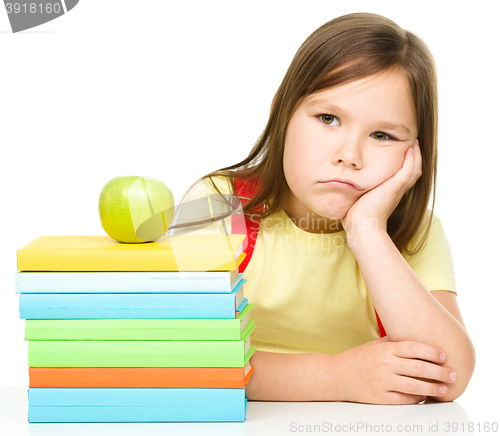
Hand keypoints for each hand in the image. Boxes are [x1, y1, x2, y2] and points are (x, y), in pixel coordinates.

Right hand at [336, 336, 456, 404]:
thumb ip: (393, 341)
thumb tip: (416, 335)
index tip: (444, 356)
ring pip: (415, 386)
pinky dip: (416, 398)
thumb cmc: (357, 358)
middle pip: (419, 369)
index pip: (413, 348)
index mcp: (385, 349)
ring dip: (433, 389)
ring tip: (444, 389)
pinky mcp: (379, 397)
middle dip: (439, 372)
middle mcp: (385, 365)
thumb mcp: (374, 345)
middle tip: (453, 374)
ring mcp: (382, 382)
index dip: (431, 351)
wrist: (336, 375)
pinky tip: (424, 396)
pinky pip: (404, 399)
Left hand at [341, 139, 421, 233]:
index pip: (402, 176)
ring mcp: (397, 189)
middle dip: (414, 157)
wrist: (362, 227)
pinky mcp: (395, 187)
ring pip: (415, 169)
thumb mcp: (355, 200)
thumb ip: (353, 192)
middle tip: (412, 143)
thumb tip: (341, 186)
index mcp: (389, 194)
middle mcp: (396, 191)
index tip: (402, 152)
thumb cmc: (355, 218)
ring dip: (416, 155)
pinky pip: (409, 169)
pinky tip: (410, 148)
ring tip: (413, 142)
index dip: (405, 165)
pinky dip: (412, 158)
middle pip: (413, 171)